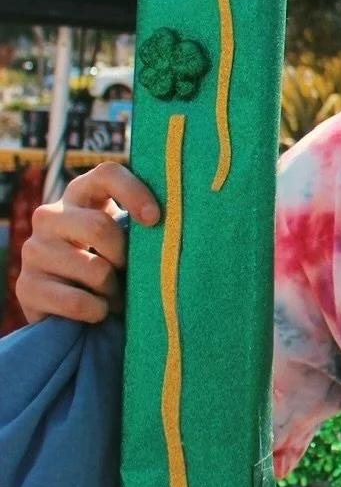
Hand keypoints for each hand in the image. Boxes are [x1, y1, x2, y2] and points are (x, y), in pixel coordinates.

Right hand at [15, 163, 159, 325]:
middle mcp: (50, 216)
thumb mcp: (127, 238)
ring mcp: (33, 250)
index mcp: (80, 194)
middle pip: (99, 227)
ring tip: (113, 295)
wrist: (77, 310)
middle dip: (124, 258)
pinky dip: (97, 311)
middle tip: (128, 275)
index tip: (155, 219)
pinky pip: (77, 302)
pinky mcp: (25, 286)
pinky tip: (96, 310)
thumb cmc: (114, 264)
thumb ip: (141, 224)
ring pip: (94, 270)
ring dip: (114, 291)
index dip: (134, 192)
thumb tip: (168, 223)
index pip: (107, 174)